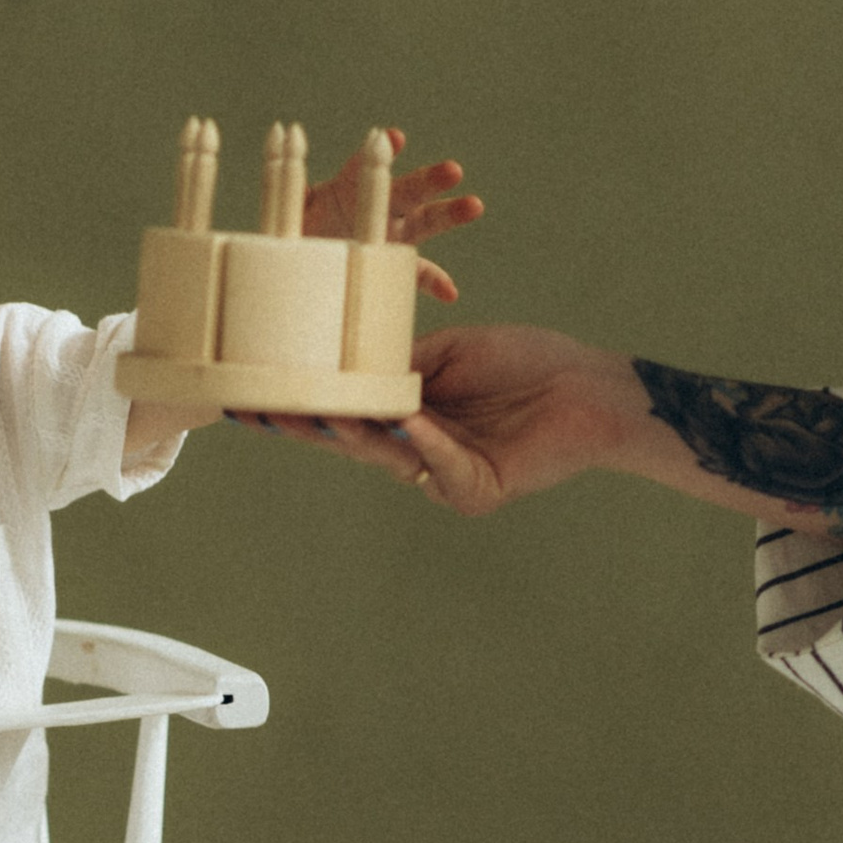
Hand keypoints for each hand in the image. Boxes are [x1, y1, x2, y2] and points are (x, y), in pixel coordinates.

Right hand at [244, 325, 638, 514]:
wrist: (588, 385)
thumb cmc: (525, 361)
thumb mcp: (448, 351)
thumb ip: (399, 362)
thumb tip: (348, 365)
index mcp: (410, 416)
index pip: (347, 413)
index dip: (305, 405)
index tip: (254, 393)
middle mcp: (419, 451)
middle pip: (353, 442)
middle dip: (308, 426)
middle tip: (261, 411)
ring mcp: (444, 476)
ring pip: (388, 456)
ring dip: (355, 434)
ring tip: (321, 414)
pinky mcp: (475, 491)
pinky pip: (440, 464)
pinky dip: (425, 440)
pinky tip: (406, 419)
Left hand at [299, 128, 482, 302]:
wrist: (306, 261)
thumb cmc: (302, 228)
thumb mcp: (294, 213)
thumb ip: (297, 198)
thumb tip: (295, 182)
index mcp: (353, 187)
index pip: (368, 167)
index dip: (380, 153)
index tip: (392, 137)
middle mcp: (380, 205)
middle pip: (408, 190)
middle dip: (430, 179)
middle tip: (453, 170)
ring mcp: (394, 234)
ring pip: (425, 221)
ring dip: (450, 213)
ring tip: (474, 205)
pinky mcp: (397, 262)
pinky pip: (419, 274)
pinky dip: (435, 282)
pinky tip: (449, 292)